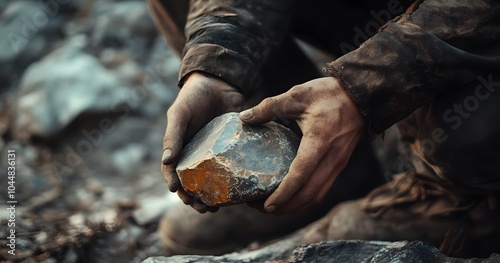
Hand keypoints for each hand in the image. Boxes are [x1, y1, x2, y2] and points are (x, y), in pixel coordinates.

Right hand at [162, 72, 244, 212]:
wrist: (220, 82)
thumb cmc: (194, 97)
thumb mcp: (180, 114)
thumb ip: (173, 136)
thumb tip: (167, 161)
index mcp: (179, 147)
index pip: (172, 171)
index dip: (174, 184)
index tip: (177, 193)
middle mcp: (195, 153)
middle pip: (192, 182)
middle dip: (194, 198)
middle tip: (201, 208)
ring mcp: (213, 154)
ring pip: (211, 181)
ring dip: (211, 196)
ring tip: (216, 208)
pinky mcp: (230, 150)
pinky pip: (229, 170)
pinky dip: (230, 183)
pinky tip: (235, 193)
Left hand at [240, 77, 364, 213]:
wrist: (360, 96)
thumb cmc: (328, 93)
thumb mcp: (297, 94)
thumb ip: (270, 106)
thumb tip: (244, 117)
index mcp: (319, 141)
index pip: (300, 175)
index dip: (282, 194)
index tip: (265, 204)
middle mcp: (331, 158)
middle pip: (308, 194)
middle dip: (285, 207)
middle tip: (262, 208)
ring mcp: (338, 164)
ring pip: (317, 196)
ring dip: (296, 207)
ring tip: (274, 207)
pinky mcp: (339, 165)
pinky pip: (322, 190)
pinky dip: (306, 199)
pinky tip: (291, 197)